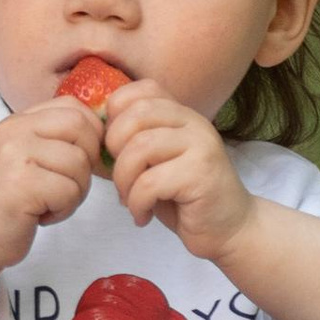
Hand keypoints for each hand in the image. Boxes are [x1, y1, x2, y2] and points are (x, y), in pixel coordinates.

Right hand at [0, 99, 104, 268]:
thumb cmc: (5, 202)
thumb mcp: (23, 158)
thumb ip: (52, 139)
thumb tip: (104, 133)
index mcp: (16, 122)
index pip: (71, 106)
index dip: (91, 131)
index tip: (82, 159)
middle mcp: (13, 132)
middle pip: (80, 127)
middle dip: (88, 161)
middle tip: (69, 185)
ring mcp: (14, 156)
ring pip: (79, 163)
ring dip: (75, 192)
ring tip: (50, 204)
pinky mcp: (21, 185)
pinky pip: (69, 191)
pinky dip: (64, 210)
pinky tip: (41, 216)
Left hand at [98, 82, 251, 256]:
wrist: (229, 230)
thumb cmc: (184, 198)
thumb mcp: (155, 163)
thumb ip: (131, 143)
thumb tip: (89, 135)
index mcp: (181, 114)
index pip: (141, 89)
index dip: (116, 114)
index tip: (114, 148)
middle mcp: (194, 122)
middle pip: (135, 115)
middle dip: (115, 150)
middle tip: (121, 178)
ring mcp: (201, 145)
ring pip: (140, 147)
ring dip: (124, 180)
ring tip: (130, 200)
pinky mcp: (201, 174)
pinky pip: (150, 182)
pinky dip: (137, 203)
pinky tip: (143, 215)